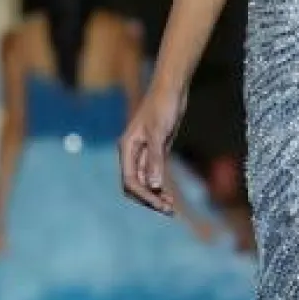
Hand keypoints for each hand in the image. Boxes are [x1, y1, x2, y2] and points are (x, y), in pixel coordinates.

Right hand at [118, 83, 184, 213]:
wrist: (172, 89)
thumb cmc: (163, 106)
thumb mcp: (160, 133)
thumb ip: (155, 159)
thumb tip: (154, 185)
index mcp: (127, 148)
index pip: (130, 181)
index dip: (144, 196)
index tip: (160, 205)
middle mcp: (132, 153)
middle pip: (135, 185)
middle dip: (149, 199)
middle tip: (168, 210)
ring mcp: (143, 153)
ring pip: (145, 182)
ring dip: (155, 195)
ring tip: (170, 208)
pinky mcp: (155, 150)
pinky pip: (153, 174)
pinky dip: (159, 186)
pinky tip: (169, 196)